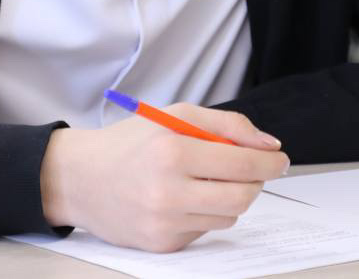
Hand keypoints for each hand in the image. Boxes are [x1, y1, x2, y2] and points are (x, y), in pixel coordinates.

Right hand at [40, 104, 287, 251]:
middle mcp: (168, 192)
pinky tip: (183, 199)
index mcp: (172, 152)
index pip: (243, 164)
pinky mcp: (161, 244)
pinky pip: (205, 230)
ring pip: (228, 216)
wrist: (80, 178)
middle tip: (254, 170)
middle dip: (257, 182)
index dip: (270, 162)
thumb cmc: (131, 142)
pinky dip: (205, 213)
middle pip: (243, 196)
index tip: (279, 159)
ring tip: (208, 180)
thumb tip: (269, 145)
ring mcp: (164, 223)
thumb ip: (226, 125)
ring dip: (230, 197)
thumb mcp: (175, 115)